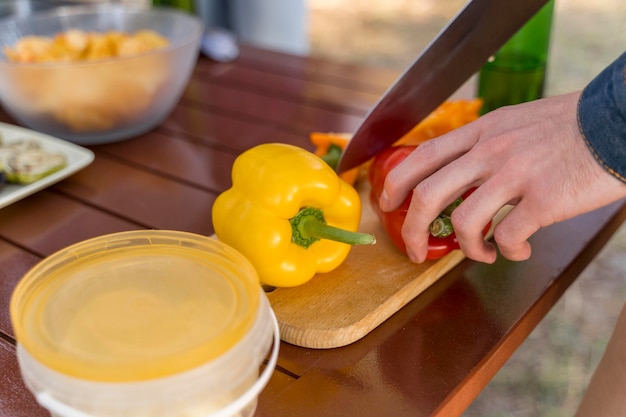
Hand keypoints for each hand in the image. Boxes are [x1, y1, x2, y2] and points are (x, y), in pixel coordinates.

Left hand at [379, 91, 625, 262]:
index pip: (423, 156)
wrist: (617, 120)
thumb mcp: (516, 122)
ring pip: (464, 222)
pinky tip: (519, 248)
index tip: (388, 203)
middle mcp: (491, 151)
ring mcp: (515, 174)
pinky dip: (508, 252)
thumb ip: (486, 143)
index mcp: (482, 132)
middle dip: (412, 230)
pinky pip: (508, 237)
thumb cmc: (570, 125)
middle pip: (428, 194)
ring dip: (468, 249)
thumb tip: (462, 173)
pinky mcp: (543, 199)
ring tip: (483, 253)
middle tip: (414, 251)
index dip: (397, 182)